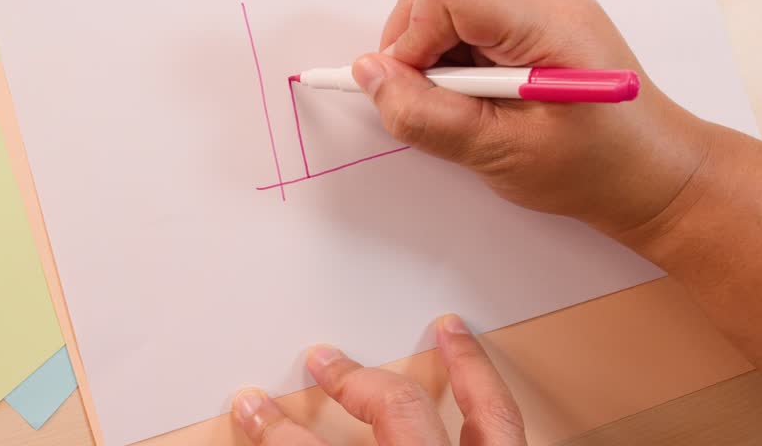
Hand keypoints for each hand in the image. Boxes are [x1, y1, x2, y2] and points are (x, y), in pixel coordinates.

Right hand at [231, 315, 524, 444]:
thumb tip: (272, 424)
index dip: (277, 431)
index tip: (252, 408)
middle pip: (399, 412)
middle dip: (357, 383)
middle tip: (324, 359)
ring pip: (488, 417)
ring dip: (467, 370)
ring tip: (452, 331)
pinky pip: (509, 430)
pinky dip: (493, 401)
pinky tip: (484, 388)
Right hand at [351, 0, 713, 236]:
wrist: (658, 178)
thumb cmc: (594, 171)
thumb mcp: (499, 154)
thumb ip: (426, 114)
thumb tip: (368, 74)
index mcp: (546, 23)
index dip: (412, 35)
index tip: (410, 87)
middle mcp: (546, 0)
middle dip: (414, 44)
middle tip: (428, 102)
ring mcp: (545, 8)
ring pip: (451, 7)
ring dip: (434, 55)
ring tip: (461, 107)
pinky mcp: (539, 25)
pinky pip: (473, 23)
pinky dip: (456, 59)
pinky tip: (478, 99)